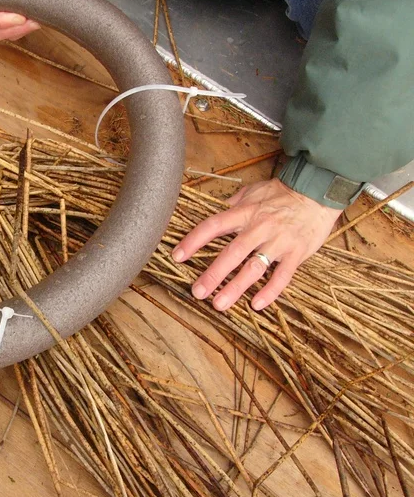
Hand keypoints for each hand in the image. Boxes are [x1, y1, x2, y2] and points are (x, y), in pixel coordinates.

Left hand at [172, 178, 341, 311]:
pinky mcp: (297, 253)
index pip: (213, 226)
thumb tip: (215, 209)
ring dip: (235, 288)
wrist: (319, 191)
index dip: (193, 241)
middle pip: (232, 253)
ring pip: (254, 268)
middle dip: (213, 274)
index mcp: (245, 212)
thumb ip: (233, 203)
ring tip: (219, 304)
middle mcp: (259, 227)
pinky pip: (283, 276)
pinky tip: (256, 305)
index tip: (177, 256)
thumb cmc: (283, 192)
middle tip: (197, 292)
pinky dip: (270, 292)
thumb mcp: (254, 191)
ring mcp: (279, 241)